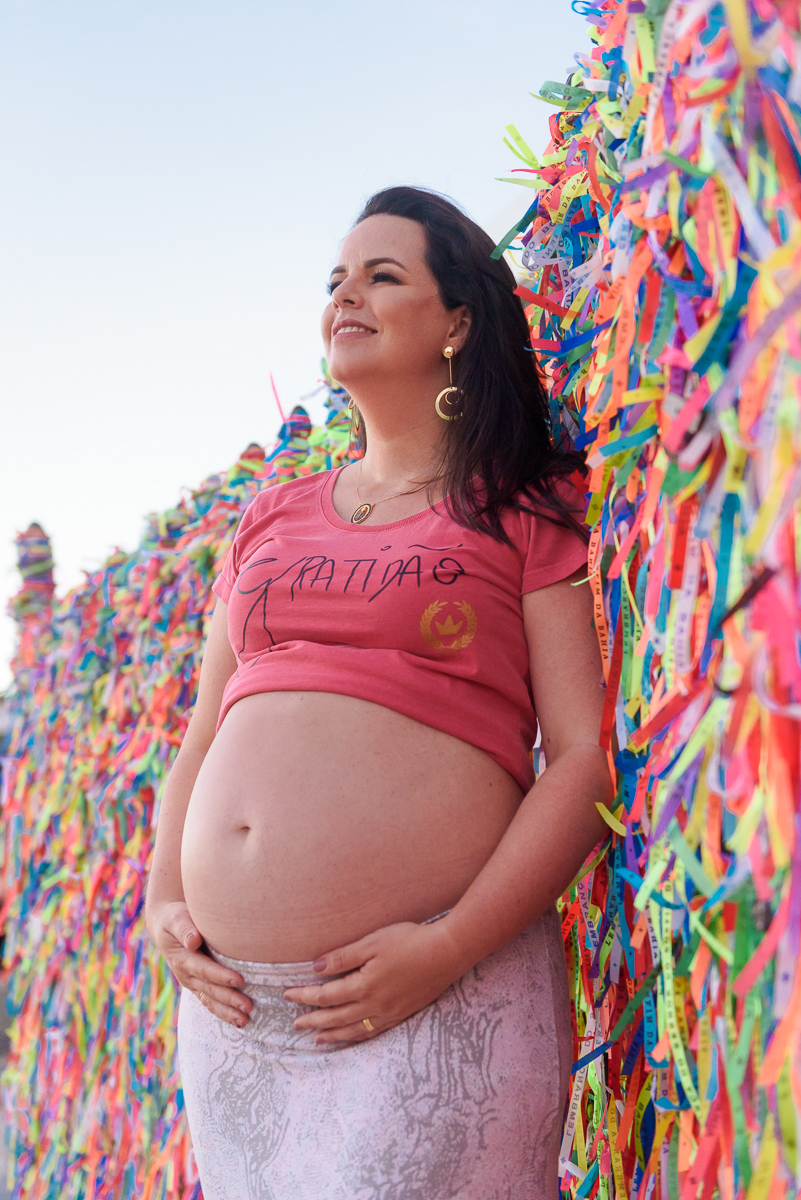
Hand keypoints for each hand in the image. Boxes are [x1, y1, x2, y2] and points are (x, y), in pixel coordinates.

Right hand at [147, 900, 252, 1027]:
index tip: (239, 981)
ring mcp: (191, 982)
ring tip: (245, 1021)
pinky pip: (209, 1001)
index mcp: (183, 959)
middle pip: (210, 989)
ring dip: (227, 1012)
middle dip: (229, 999)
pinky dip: (223, 1012)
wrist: (164, 926)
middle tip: (249, 1006)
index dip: (221, 976)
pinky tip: (238, 1019)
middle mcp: (186, 975)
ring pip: (210, 1000)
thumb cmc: (174, 918)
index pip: (204, 970)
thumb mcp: (176, 918)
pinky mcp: (197, 985)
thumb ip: (184, 928)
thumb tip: (193, 940)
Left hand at [283, 919, 465, 1044]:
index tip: (288, 995)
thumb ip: (343, 957)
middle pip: (336, 1017)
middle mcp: (374, 1005)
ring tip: (317, 1039)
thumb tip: (316, 968)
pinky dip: (357, 1037)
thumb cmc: (409, 941)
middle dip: (313, 1020)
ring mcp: (389, 1013)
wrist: (447, 953)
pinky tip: (352, 1036)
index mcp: (364, 986)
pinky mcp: (402, 1014)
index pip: (326, 995)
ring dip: (333, 1034)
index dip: (305, 996)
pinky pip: (374, 1032)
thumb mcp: (373, 943)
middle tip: (295, 1025)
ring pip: (354, 1029)